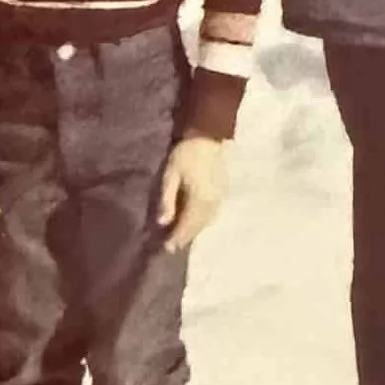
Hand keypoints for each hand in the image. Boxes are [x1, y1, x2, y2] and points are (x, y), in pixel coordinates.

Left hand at [157, 135, 227, 252]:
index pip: (187, 226)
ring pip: (206, 222)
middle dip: (185, 237)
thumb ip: (167, 199)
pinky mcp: (222, 193)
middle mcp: (213, 203)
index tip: (166, 249)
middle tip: (171, 247)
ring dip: (193, 231)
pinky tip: (193, 222)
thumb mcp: (171, 174)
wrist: (208, 136)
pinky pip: (212, 214)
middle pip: (198, 227)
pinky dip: (201, 222)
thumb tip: (162, 222)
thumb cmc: (186, 153)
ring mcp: (220, 198)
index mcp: (200, 200)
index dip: (176, 238)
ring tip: (180, 237)